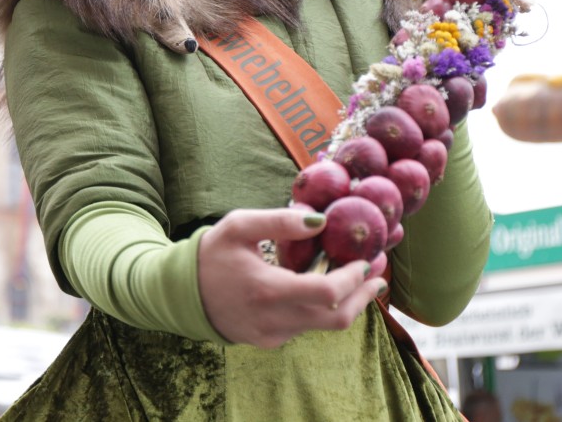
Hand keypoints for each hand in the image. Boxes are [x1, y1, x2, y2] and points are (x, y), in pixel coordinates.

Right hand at [197, 207, 387, 348]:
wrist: (182, 293)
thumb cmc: (211, 254)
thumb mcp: (238, 226)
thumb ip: (279, 221)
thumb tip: (321, 220)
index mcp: (267, 290)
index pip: (327, 294)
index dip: (355, 278)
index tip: (367, 258)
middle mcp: (274, 320)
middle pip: (337, 318)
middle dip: (365, 294)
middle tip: (379, 270)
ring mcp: (273, 336)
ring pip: (325, 326)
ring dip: (349, 302)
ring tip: (363, 276)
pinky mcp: (271, 341)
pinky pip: (307, 327)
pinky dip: (325, 308)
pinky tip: (328, 287)